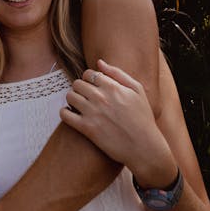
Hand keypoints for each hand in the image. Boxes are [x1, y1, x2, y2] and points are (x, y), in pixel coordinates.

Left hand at [60, 59, 176, 187]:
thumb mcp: (137, 90)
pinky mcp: (87, 128)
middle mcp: (101, 97)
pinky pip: (65, 114)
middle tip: (85, 97)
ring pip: (69, 96)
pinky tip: (72, 115)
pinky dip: (65, 113)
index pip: (88, 73)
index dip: (89, 79)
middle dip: (80, 88)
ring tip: (79, 105)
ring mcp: (93, 112)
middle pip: (77, 83)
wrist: (144, 148)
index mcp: (112, 86)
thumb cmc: (143, 118)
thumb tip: (99, 62)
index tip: (92, 87)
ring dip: (72, 99)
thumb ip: (117, 73)